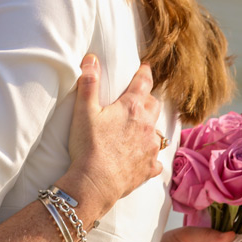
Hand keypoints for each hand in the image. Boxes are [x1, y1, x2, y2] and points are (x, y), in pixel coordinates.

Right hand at [62, 55, 162, 212]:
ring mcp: (150, 148)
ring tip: (139, 129)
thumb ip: (89, 83)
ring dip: (150, 128)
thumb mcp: (84, 111)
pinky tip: (143, 159)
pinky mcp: (149, 168)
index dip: (145, 72)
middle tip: (139, 100)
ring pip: (158, 132)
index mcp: (132, 108)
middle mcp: (147, 125)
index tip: (146, 67)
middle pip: (154, 105)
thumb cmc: (88, 146)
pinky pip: (155, 160)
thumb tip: (91, 58)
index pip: (143, 82)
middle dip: (148, 100)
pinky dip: (150, 157)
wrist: (96, 183)